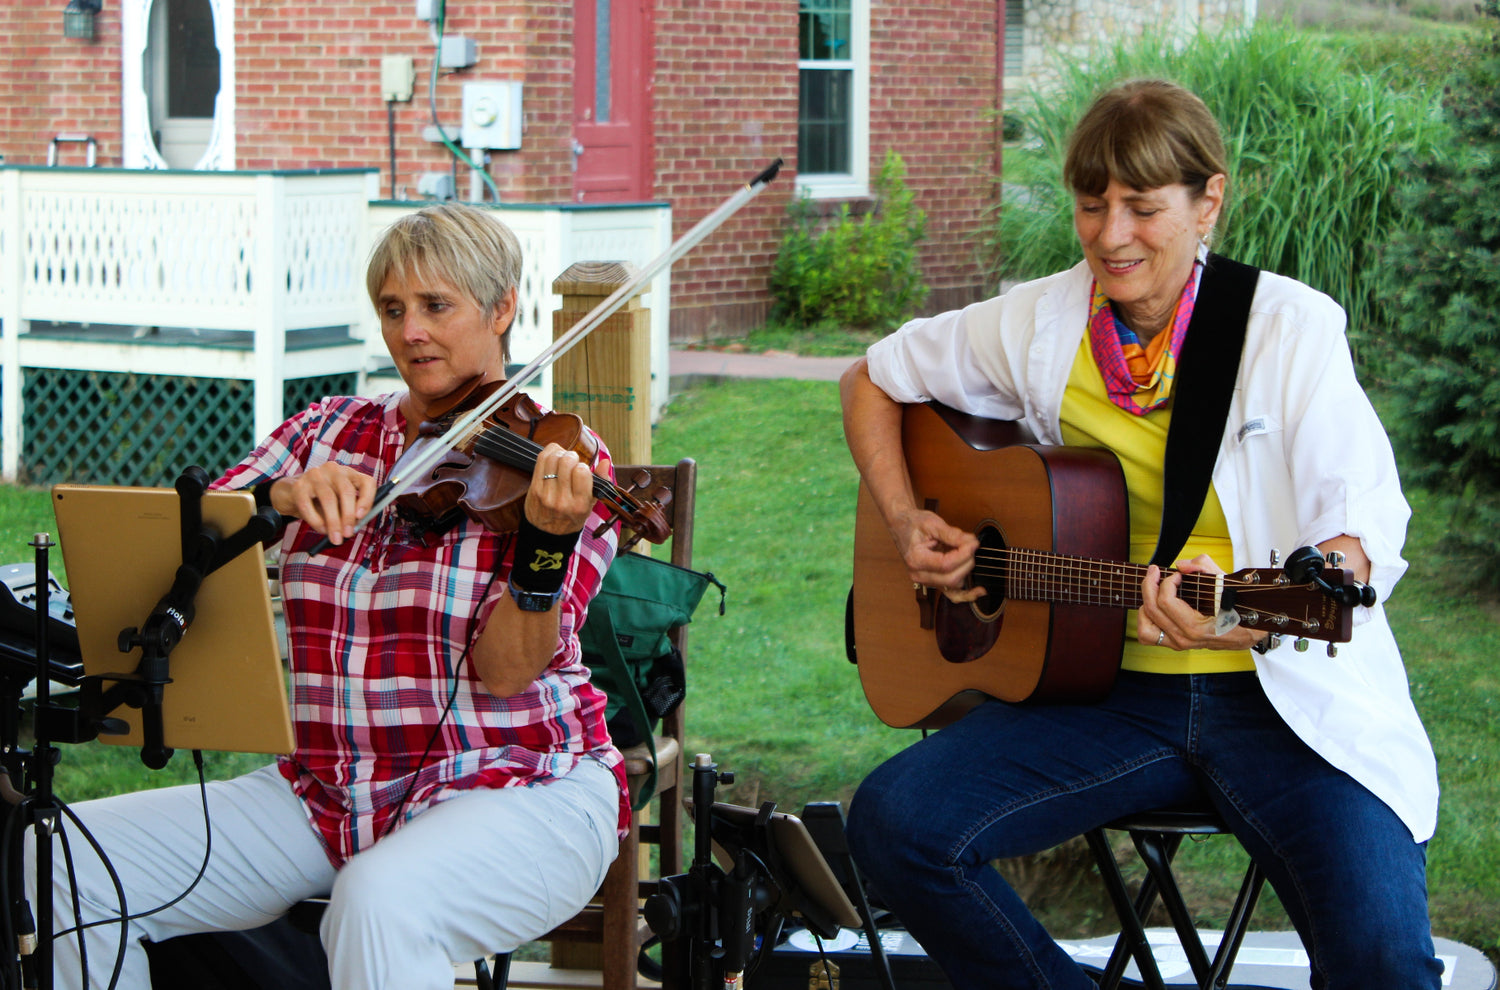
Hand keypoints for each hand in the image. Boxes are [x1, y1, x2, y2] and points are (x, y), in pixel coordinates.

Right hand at [271, 463, 377, 545]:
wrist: (291, 494)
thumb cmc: (320, 500)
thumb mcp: (338, 505)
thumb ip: (348, 513)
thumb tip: (352, 528)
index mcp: (349, 474)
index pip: (366, 482)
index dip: (367, 499)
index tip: (362, 516)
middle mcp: (333, 470)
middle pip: (346, 490)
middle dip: (348, 516)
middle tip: (348, 534)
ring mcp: (315, 475)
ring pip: (328, 498)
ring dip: (333, 522)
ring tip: (335, 537)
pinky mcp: (298, 485)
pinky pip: (308, 505)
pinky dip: (316, 521)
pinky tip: (321, 529)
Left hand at [523, 444, 598, 534]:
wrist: (547, 533)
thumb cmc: (571, 517)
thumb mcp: (590, 504)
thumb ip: (601, 482)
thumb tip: (605, 461)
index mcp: (580, 505)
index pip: (582, 472)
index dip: (583, 466)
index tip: (582, 470)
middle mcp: (562, 500)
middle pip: (567, 461)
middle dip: (572, 457)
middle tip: (572, 463)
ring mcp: (546, 494)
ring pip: (553, 458)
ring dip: (560, 454)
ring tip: (563, 460)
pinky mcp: (534, 488)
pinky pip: (541, 460)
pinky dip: (549, 453)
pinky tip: (554, 458)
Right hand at [893, 508, 984, 603]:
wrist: (902, 526)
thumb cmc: (913, 524)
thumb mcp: (932, 523)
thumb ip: (952, 534)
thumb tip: (971, 543)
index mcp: (915, 560)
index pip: (945, 564)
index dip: (963, 554)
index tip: (972, 543)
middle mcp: (919, 575)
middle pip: (952, 578)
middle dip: (967, 561)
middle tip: (971, 545)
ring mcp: (926, 581)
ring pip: (954, 585)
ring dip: (965, 569)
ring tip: (963, 551)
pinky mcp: (934, 582)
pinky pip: (952, 594)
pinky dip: (966, 594)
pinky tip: (979, 591)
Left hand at [1137, 554, 1266, 651]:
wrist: (1250, 632)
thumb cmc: (1240, 609)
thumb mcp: (1226, 583)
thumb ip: (1203, 567)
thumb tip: (1181, 565)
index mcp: (1196, 627)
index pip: (1165, 601)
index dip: (1167, 581)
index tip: (1177, 574)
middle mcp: (1184, 638)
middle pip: (1151, 609)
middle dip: (1150, 584)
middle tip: (1155, 571)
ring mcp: (1179, 644)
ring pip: (1145, 627)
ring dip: (1146, 604)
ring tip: (1153, 590)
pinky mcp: (1176, 644)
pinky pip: (1149, 636)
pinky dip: (1146, 620)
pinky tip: (1154, 606)